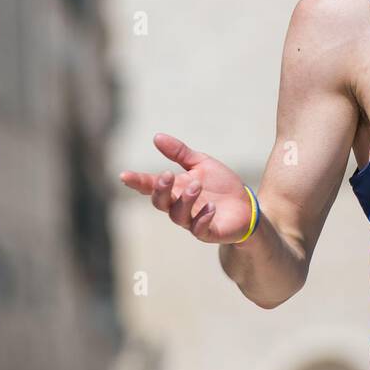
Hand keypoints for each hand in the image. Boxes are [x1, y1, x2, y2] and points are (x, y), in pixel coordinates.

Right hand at [119, 133, 255, 243]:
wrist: (245, 205)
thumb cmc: (220, 185)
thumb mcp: (201, 163)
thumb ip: (179, 153)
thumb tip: (156, 136)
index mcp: (175, 189)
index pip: (151, 186)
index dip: (137, 181)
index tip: (124, 175)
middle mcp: (179, 206)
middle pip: (160, 202)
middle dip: (161, 189)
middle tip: (168, 175)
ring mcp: (192, 221)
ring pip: (178, 216)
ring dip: (185, 200)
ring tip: (197, 186)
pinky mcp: (208, 232)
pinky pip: (200, 229)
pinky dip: (203, 218)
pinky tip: (211, 207)